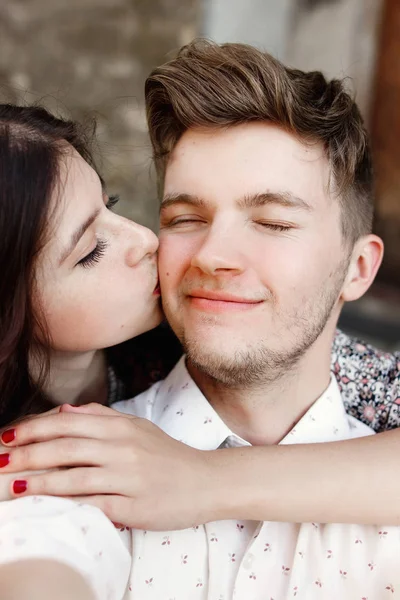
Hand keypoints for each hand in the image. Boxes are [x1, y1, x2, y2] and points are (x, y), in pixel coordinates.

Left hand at [0, 404, 218, 529]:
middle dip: (27, 454)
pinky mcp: (133, 506)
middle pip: (66, 447)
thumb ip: (102, 417)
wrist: (205, 481)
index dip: (34, 427)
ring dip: (38, 482)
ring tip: (11, 485)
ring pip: (75, 476)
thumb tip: (64, 410)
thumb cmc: (167, 456)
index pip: (68, 422)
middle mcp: (123, 447)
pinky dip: (65, 505)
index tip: (8, 435)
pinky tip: (46, 506)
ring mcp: (128, 477)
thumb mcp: (137, 427)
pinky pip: (93, 504)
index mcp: (121, 426)